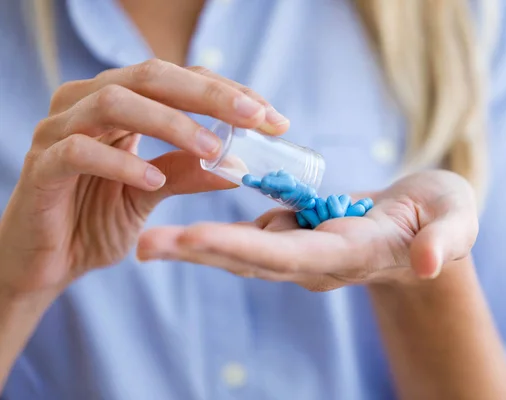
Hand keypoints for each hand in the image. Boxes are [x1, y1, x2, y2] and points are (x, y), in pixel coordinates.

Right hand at [0, 59, 289, 297]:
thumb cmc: (97, 220)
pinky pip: (79, 151)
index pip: (178, 80)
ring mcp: (59, 130)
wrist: (48, 263)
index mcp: (118, 104)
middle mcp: (87, 104)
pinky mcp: (40, 167)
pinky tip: (153, 182)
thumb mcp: (153, 191)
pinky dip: (121, 162)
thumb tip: (241, 163)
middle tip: (255, 117)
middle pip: (151, 76)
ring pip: (116, 102)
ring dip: (172, 123)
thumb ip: (189, 171)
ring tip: (213, 151)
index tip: (271, 117)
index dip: (228, 92)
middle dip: (210, 95)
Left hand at [137, 170, 478, 289]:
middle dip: (200, 253)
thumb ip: (445, 241)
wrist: (424, 224)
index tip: (193, 239)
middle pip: (253, 259)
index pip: (291, 256)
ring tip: (150, 239)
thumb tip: (431, 263)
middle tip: (146, 247)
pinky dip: (221, 226)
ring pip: (244, 248)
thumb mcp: (455, 221)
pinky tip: (196, 202)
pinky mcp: (298, 234)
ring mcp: (304, 249)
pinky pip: (255, 229)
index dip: (244, 247)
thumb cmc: (443, 217)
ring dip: (196, 244)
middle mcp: (318, 260)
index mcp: (350, 254)